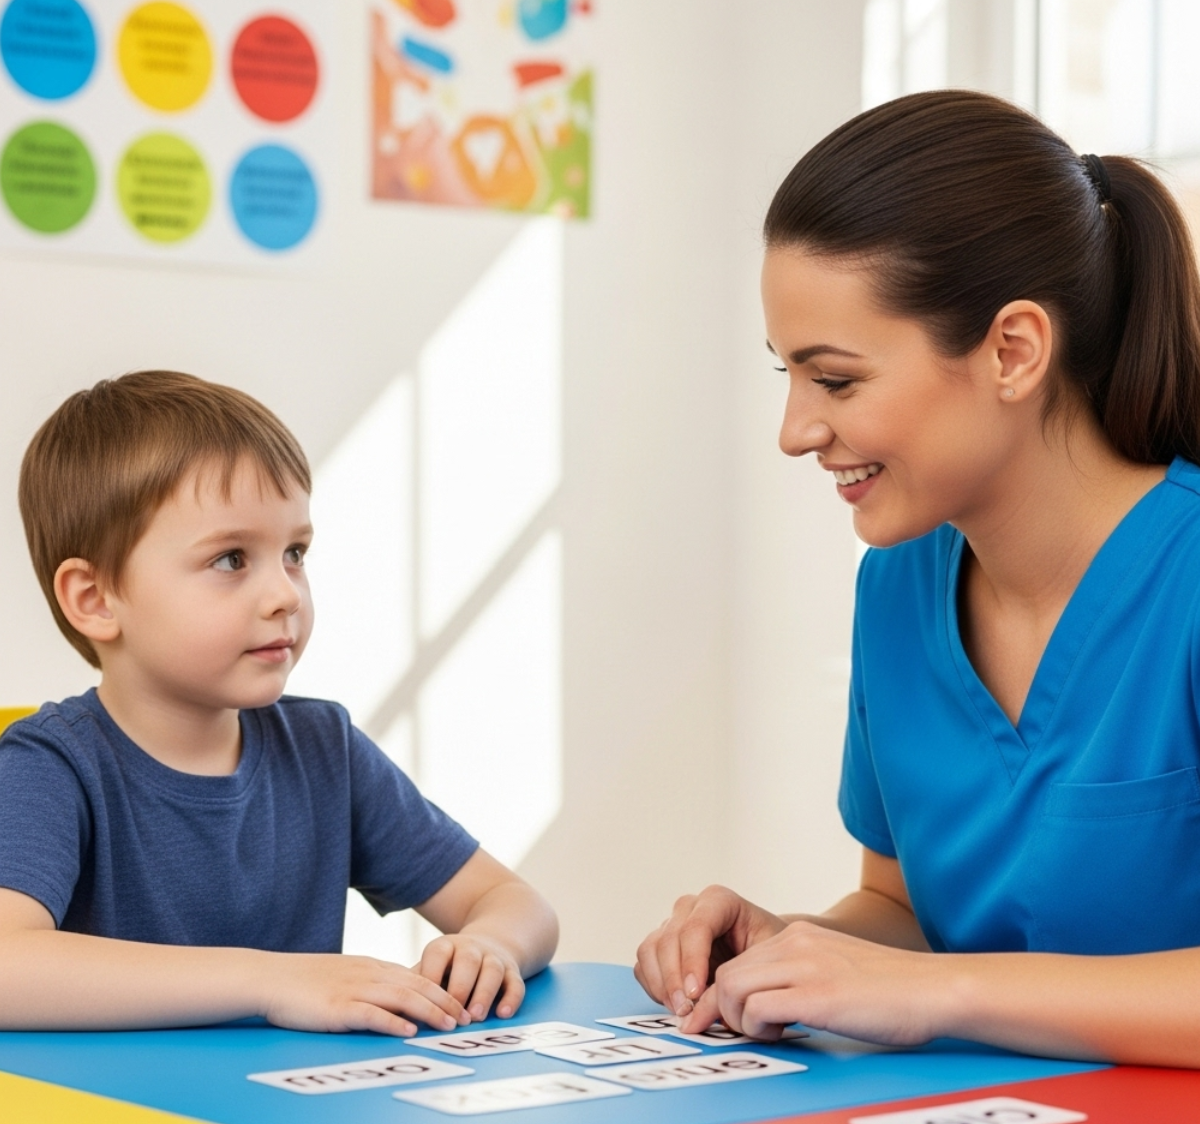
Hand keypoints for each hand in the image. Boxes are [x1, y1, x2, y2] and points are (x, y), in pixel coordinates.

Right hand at [260, 953, 468, 1036]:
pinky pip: (371, 1014)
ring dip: (429, 1011)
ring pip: (401, 998)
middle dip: (445, 1002)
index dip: (441, 990)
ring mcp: (353, 990)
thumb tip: (392, 998)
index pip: (415, 977)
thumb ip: (368, 983)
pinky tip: (409, 1032)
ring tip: (449, 1025)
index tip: (461, 1005)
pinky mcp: (337, 1008)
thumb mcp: (343, 975)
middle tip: (466, 1018)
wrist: (270, 977)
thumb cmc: (304, 981)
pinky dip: (393, 1022)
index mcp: (370, 967)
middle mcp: (368, 975)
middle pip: (416, 986)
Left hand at [418, 933, 525, 1021]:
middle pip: (467, 962)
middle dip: (460, 988)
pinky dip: (511, 999)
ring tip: (475, 1018)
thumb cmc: (450, 967)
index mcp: (446, 945)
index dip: (431, 975)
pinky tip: (503, 1014)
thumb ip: (416, 984)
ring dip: (484, 994)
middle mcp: (471, 948)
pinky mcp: (512, 971)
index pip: (437, 954)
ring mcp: (494, 958)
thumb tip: (392, 1010)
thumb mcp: (432, 967)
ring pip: (492, 971)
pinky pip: (515, 983)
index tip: (422, 1001)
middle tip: (453, 1016)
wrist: (491, 942)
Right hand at [634, 885, 786, 1017]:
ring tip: (681, 1012)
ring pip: (650, 949)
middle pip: (668, 939)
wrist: (767, 952)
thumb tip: (711, 1011)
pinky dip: (654, 987)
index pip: (696, 926)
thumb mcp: (767, 959)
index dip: (692, 961)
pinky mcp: (661, 945)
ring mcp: (672, 924)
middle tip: (686, 1012)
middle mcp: (690, 908)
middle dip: (674, 979)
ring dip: (661, 985)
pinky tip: (674, 1004)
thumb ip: (740, 979)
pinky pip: (644, 964)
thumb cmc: (770, 952)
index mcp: (719, 901)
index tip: (696, 994)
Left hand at [683, 920, 942, 1044]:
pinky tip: (786, 1033)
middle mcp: (795, 943)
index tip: (721, 1021)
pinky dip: (759, 1027)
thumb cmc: (892, 991)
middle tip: (754, 1032)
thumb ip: (799, 976)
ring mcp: (805, 965)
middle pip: (727, 974)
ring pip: (732, 987)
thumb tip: (766, 1004)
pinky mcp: (817, 994)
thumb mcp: (834, 969)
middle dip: (726, 1011)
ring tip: (772, 1033)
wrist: (934, 988)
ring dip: (741, 1020)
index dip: (723, 997)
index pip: (737, 961)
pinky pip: (757, 1007)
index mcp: (798, 936)